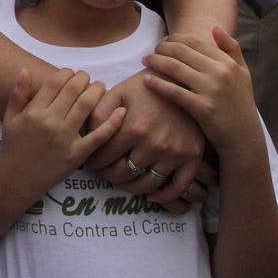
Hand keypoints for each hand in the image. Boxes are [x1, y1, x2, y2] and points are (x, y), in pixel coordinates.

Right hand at [0, 69, 123, 200]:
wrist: (16, 179)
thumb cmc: (13, 146)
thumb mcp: (10, 118)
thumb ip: (18, 93)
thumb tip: (26, 70)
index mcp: (34, 111)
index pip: (55, 82)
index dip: (67, 72)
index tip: (71, 73)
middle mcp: (50, 122)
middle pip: (73, 90)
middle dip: (84, 78)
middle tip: (88, 77)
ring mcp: (65, 138)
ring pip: (87, 106)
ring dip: (97, 91)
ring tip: (101, 87)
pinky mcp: (78, 154)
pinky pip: (98, 136)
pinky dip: (112, 122)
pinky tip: (121, 111)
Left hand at [87, 66, 207, 212]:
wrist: (182, 81)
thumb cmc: (145, 87)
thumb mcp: (118, 93)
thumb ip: (98, 113)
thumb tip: (85, 135)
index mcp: (133, 128)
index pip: (104, 158)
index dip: (93, 162)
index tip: (91, 162)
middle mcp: (154, 144)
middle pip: (123, 174)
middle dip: (108, 175)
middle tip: (104, 172)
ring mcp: (174, 153)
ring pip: (146, 184)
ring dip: (130, 187)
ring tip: (122, 180)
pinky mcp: (192, 157)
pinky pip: (176, 188)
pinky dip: (162, 196)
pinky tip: (150, 194)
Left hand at [143, 27, 263, 156]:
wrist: (244, 138)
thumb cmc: (240, 104)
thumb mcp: (243, 74)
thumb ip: (232, 49)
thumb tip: (216, 28)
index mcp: (228, 63)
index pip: (195, 42)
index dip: (175, 39)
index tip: (164, 41)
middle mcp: (220, 73)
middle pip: (182, 52)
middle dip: (162, 48)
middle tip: (151, 50)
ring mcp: (211, 90)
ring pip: (175, 68)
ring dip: (155, 61)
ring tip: (145, 61)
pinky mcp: (202, 108)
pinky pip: (173, 92)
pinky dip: (157, 84)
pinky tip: (146, 80)